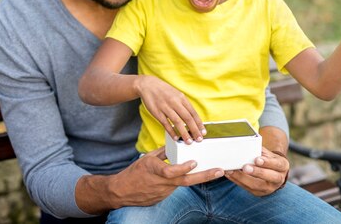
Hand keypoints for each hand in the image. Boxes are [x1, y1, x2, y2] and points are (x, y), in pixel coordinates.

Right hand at [108, 147, 223, 207]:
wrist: (122, 192)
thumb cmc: (133, 173)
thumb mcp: (147, 158)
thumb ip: (162, 152)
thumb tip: (175, 144)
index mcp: (156, 170)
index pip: (171, 171)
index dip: (184, 168)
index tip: (194, 162)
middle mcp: (162, 182)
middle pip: (185, 181)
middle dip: (204, 176)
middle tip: (219, 171)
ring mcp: (164, 192)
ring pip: (183, 184)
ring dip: (197, 178)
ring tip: (213, 172)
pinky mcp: (164, 197)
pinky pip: (176, 188)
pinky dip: (183, 182)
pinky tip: (190, 177)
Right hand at [136, 76, 205, 143]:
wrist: (148, 85)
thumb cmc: (164, 91)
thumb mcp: (177, 94)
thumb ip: (184, 105)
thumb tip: (192, 118)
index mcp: (181, 98)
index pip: (193, 113)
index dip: (199, 123)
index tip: (203, 132)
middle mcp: (175, 102)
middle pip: (187, 118)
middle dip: (194, 130)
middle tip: (199, 139)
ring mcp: (165, 107)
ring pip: (177, 122)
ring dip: (184, 133)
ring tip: (189, 141)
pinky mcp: (157, 112)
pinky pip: (166, 124)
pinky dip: (171, 131)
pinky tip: (176, 138)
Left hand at [224, 147, 289, 195]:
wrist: (273, 173)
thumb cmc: (269, 160)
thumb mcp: (269, 154)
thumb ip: (261, 151)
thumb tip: (248, 145)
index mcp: (282, 166)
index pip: (276, 164)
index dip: (267, 162)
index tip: (257, 159)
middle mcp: (278, 179)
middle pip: (269, 177)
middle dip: (256, 172)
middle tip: (245, 167)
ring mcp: (269, 188)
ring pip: (256, 185)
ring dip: (242, 178)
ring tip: (232, 171)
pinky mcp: (259, 193)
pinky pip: (247, 188)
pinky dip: (237, 180)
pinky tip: (230, 174)